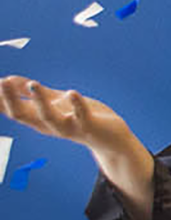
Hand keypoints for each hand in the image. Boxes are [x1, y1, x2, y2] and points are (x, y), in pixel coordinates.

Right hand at [0, 75, 128, 152]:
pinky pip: (81, 116)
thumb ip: (34, 93)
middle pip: (22, 115)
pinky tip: (72, 92)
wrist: (110, 139)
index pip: (11, 110)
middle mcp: (49, 125)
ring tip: (34, 83)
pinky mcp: (88, 125)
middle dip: (9, 100)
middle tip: (1, 82)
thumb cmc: (80, 118)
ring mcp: (68, 126)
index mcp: (38, 119)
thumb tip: (7, 80)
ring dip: (40, 101)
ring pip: (49, 117)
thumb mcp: (54, 103)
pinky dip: (76, 104)